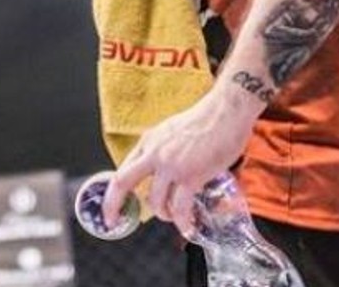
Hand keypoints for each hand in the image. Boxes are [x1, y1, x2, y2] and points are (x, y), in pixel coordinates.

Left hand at [101, 90, 256, 239]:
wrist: (227, 111)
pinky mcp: (191, 175)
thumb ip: (161, 151)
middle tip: (115, 221)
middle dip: (114, 205)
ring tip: (175, 217)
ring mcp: (172, 165)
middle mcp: (155, 153)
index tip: (111, 208)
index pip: (122, 170)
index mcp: (149, 141)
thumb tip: (159, 174)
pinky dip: (183, 222)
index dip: (112, 192)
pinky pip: (180, 208)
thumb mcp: (172, 132)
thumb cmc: (207, 120)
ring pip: (156, 201)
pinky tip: (188, 226)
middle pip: (123, 182)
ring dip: (164, 215)